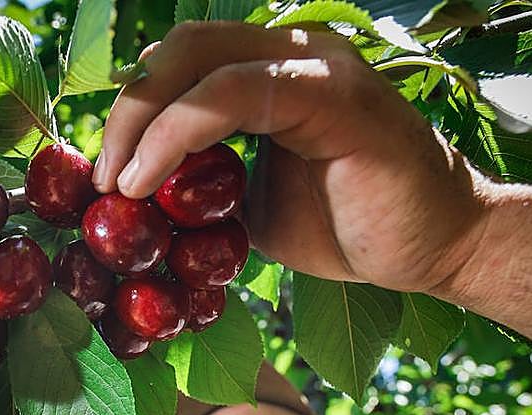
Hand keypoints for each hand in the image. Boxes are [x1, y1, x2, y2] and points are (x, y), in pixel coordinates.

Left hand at [93, 21, 492, 294]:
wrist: (431, 249)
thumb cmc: (345, 226)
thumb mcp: (246, 207)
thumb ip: (198, 184)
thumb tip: (134, 196)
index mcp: (269, 71)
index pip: (180, 63)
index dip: (131, 110)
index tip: (102, 172)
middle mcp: (290, 51)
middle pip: (178, 49)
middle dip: (124, 111)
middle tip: (100, 178)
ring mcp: (314, 63)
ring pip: (196, 60)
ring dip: (140, 122)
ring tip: (117, 186)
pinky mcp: (332, 93)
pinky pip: (232, 94)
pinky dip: (175, 133)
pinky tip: (147, 181)